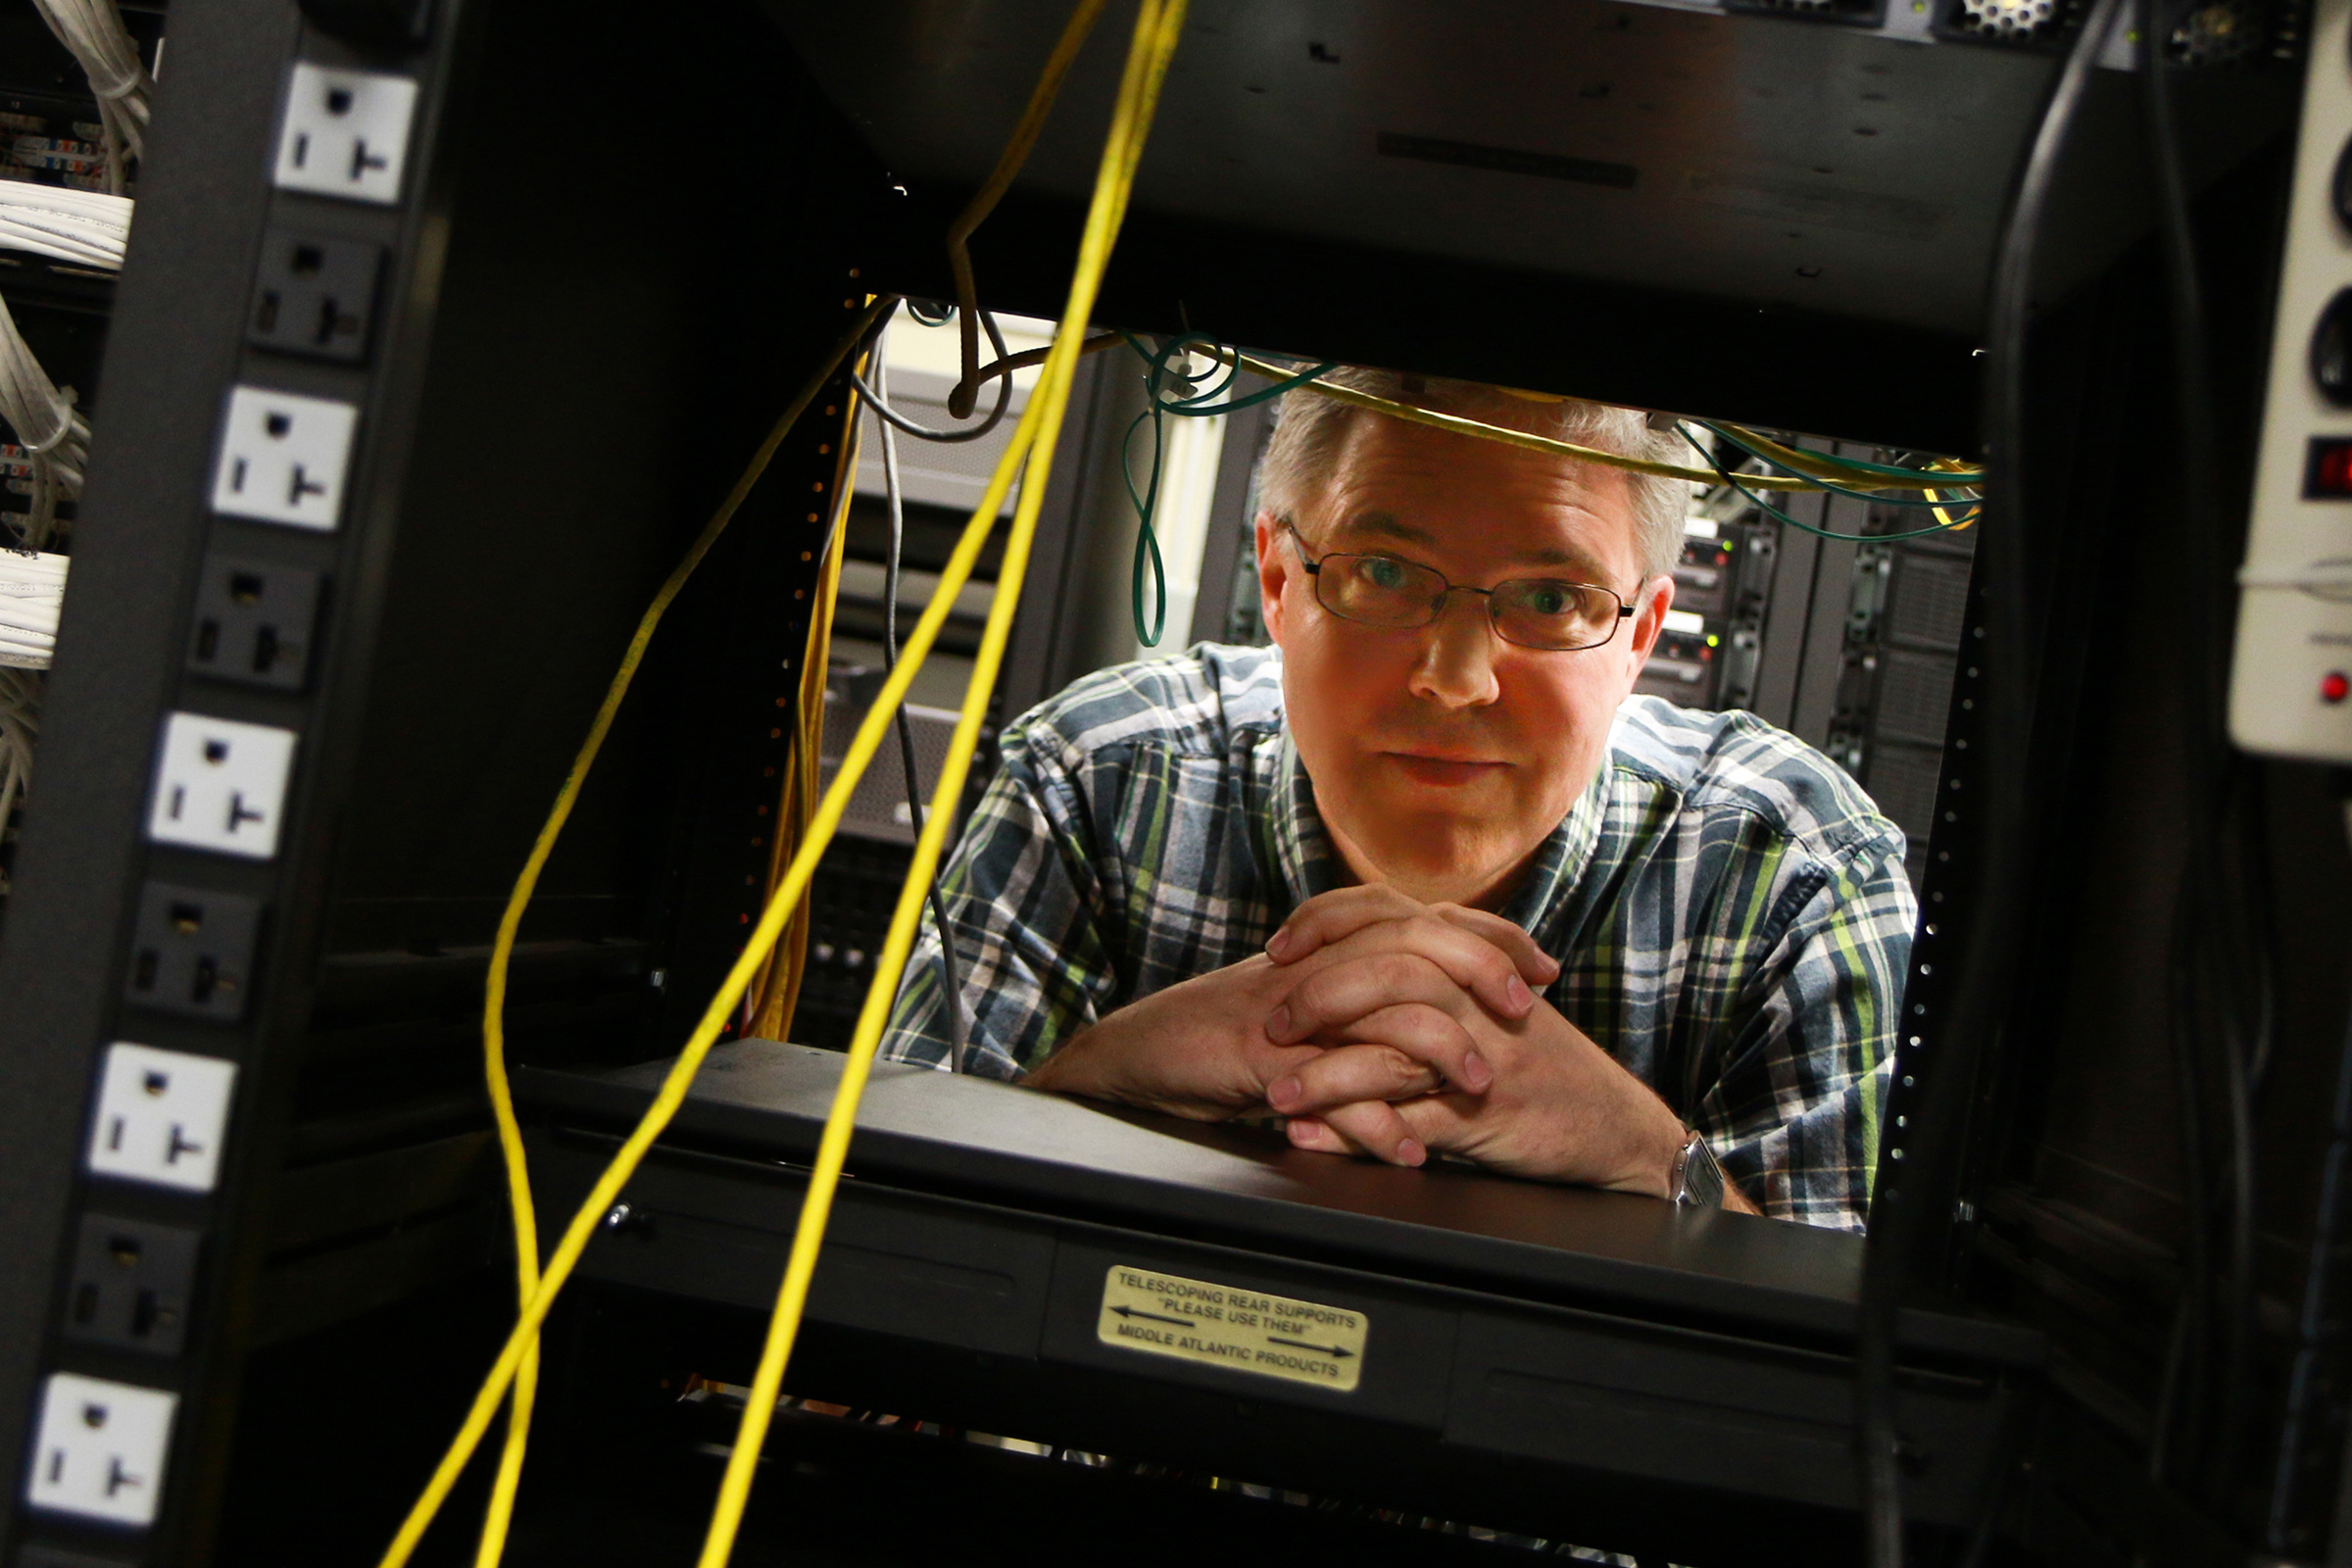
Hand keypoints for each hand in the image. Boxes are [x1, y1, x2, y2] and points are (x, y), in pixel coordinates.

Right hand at [1022, 889, 1547, 1125]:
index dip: (1488, 936)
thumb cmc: (1219, 1035)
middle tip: (1523, 1010)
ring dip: (1438, 1048)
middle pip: (1414, 940)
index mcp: (1330, 949)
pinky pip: (1332, 1084)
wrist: (1137, 1056)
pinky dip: (1374, 1123)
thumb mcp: (1303, 1007)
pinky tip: (1406, 1152)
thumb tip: (1437, 1009)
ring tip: (1478, 1088)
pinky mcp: (1264, 1057)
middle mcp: (1316, 967)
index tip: (1539, 965)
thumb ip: (1361, 1000)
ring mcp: (1292, 1010)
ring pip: (1381, 1005)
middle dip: (1480, 971)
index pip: (1424, 918)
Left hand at [1261, 888, 1692, 1196]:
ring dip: (1321, 1074)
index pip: (1387, 912)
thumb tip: (1353, 961)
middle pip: (1384, 969)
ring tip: (1272, 1096)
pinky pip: (1406, 1119)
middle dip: (1315, 995)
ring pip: (1391, 1045)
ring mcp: (1480, 1055)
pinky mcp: (1483, 1115)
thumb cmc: (1545, 1068)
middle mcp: (1475, 996)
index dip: (1324, 922)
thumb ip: (1435, 972)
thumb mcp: (1493, 1004)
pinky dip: (1350, 1132)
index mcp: (1469, 960)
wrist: (1615, 1129)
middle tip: (1269, 1026)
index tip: (1277, 948)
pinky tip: (1309, 1139)